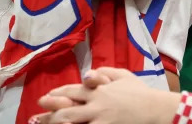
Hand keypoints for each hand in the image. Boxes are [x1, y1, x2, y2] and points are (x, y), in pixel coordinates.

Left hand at [34, 68, 170, 123]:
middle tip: (36, 115)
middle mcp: (96, 103)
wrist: (155, 109)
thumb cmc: (141, 92)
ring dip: (56, 123)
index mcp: (99, 89)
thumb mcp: (124, 75)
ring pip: (72, 121)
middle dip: (50, 112)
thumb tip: (91, 72)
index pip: (73, 90)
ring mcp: (100, 117)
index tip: (45, 97)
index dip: (58, 93)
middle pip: (67, 107)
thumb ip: (106, 72)